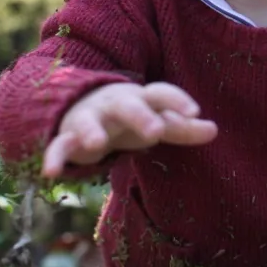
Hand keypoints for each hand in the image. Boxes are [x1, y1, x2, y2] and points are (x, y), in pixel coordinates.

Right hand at [41, 81, 217, 177]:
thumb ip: (183, 128)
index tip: (195, 112)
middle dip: (141, 116)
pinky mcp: (67, 137)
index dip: (177, 101)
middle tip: (156, 131)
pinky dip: (54, 158)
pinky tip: (52, 173)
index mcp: (141, 99)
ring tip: (98, 145)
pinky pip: (58, 146)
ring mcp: (90, 119)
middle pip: (129, 106)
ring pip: (89, 122)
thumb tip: (215, 130)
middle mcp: (116, 105)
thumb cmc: (128, 118)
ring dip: (92, 131)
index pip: (161, 93)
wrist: (79, 107)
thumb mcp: (156, 120)